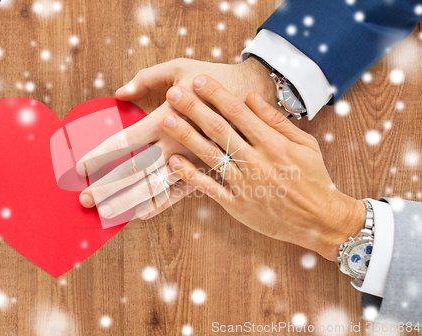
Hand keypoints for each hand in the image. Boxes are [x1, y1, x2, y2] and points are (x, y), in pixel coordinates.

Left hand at [77, 57, 276, 220]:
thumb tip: (118, 93)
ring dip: (127, 203)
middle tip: (83, 200)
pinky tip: (140, 215)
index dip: (99, 155)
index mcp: (166, 118)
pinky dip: (159, 205)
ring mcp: (191, 162)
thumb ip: (146, 79)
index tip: (79, 167)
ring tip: (105, 214)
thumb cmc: (216, 78)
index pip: (123, 142)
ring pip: (154, 189)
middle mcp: (176, 144)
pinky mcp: (206, 171)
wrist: (256, 95)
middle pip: (134, 172)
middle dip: (106, 187)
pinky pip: (179, 194)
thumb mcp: (180, 67)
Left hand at [159, 74, 365, 260]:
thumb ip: (276, 121)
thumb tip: (251, 96)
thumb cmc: (313, 178)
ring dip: (186, 136)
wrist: (320, 219)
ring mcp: (245, 184)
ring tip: (167, 120)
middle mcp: (256, 161)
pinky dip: (190, 176)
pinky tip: (173, 162)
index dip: (217, 94)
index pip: (239, 113)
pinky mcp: (237, 205)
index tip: (199, 80)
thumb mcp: (304, 144)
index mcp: (273, 143)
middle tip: (174, 92)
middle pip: (219, 130)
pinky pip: (210, 188)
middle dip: (194, 109)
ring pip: (210, 156)